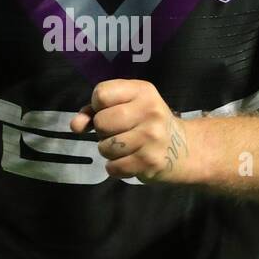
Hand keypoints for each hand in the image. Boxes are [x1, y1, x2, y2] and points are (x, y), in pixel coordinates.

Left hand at [69, 79, 198, 183]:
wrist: (182, 148)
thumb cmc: (146, 122)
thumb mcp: (126, 106)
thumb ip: (95, 110)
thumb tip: (75, 125)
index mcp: (143, 91)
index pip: (101, 94)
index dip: (98, 106)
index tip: (109, 111)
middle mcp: (150, 111)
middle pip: (101, 122)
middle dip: (102, 131)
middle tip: (117, 132)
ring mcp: (151, 138)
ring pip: (105, 147)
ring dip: (108, 150)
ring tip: (124, 147)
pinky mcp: (150, 162)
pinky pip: (113, 167)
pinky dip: (115, 167)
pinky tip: (128, 161)